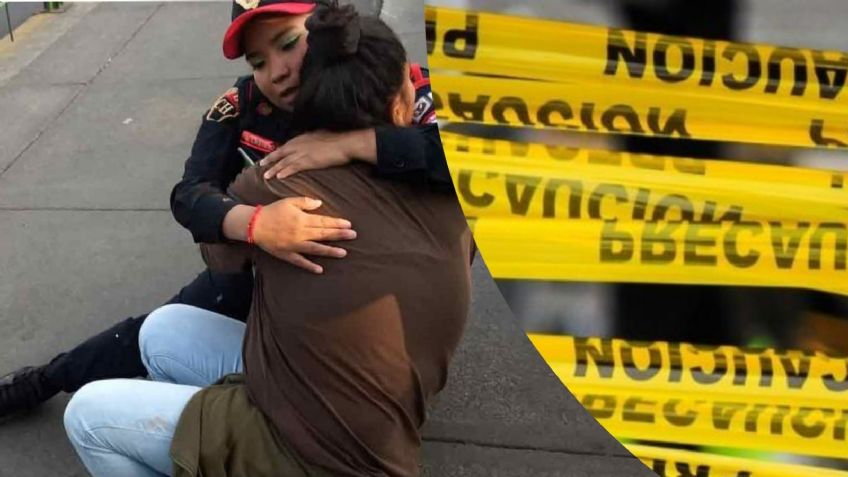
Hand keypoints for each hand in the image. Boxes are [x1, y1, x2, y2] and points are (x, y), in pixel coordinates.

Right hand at [252, 197, 356, 273]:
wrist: (254, 225)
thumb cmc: (272, 211)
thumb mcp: (288, 201)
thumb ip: (305, 202)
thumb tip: (319, 203)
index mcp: (301, 219)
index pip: (323, 221)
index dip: (337, 223)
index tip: (349, 225)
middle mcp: (300, 233)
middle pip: (323, 234)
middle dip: (339, 235)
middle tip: (353, 236)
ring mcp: (294, 245)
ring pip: (315, 249)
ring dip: (330, 251)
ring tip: (343, 253)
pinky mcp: (287, 254)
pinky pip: (300, 261)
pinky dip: (309, 266)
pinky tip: (320, 270)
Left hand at [259, 129, 376, 179]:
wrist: (344, 144)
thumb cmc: (337, 139)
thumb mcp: (321, 135)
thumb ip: (313, 139)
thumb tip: (311, 140)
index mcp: (302, 138)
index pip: (286, 146)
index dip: (277, 152)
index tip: (271, 156)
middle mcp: (299, 144)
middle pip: (280, 153)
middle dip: (270, 159)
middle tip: (261, 165)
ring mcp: (302, 152)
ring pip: (283, 161)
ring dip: (274, 168)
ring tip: (266, 175)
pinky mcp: (307, 161)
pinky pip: (292, 167)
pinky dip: (284, 172)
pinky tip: (278, 177)